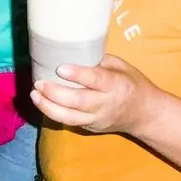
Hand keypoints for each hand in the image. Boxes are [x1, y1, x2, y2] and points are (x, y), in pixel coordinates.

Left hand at [30, 55, 156, 134]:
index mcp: (117, 85)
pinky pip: (71, 122)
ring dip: (49, 107)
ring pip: (70, 118)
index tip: (60, 68)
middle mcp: (106, 104)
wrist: (145, 115)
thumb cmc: (132, 84)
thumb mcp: (122, 67)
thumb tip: (74, 51)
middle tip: (39, 83)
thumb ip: (100, 62)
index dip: (78, 75)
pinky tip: (42, 103)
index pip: (96, 80)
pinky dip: (55, 113)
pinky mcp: (92, 128)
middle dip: (55, 93)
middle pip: (78, 102)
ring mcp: (98, 119)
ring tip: (35, 95)